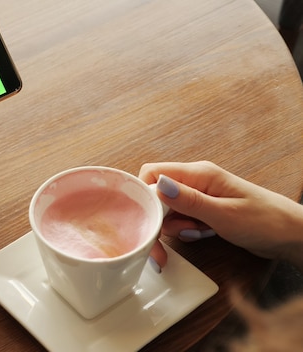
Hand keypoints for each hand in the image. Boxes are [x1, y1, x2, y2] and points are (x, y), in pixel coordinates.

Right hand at [139, 161, 302, 266]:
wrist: (290, 235)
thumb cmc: (265, 221)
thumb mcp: (223, 214)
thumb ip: (188, 200)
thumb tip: (158, 185)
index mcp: (199, 174)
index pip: (153, 173)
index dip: (144, 195)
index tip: (148, 218)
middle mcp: (195, 181)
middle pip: (157, 194)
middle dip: (159, 217)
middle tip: (174, 235)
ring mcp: (199, 195)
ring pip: (167, 209)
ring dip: (174, 226)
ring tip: (197, 232)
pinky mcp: (202, 209)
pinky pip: (180, 218)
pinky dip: (185, 230)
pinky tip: (202, 234)